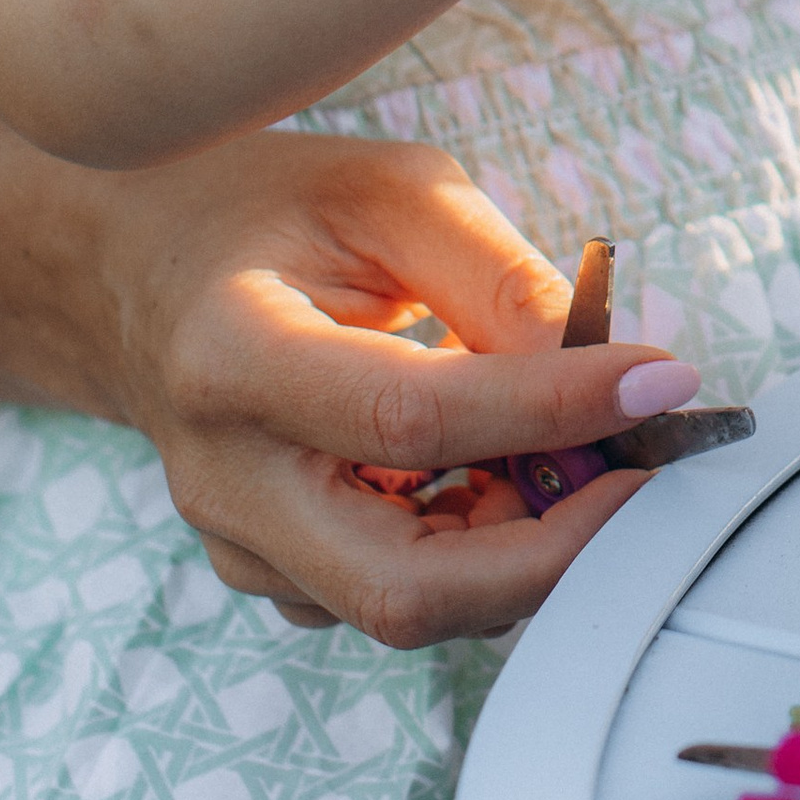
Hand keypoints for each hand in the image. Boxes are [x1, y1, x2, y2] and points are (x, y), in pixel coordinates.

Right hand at [85, 128, 700, 641]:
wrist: (136, 273)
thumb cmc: (271, 212)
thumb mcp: (391, 192)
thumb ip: (500, 278)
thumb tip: (616, 373)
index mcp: (233, 355)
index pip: (411, 417)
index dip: (553, 410)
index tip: (663, 379)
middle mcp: (224, 478)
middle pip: (402, 587)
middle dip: (551, 552)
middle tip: (646, 474)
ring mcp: (240, 546)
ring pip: (412, 606)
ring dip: (525, 547)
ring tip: (582, 447)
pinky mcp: (273, 575)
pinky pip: (399, 594)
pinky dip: (483, 550)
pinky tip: (513, 470)